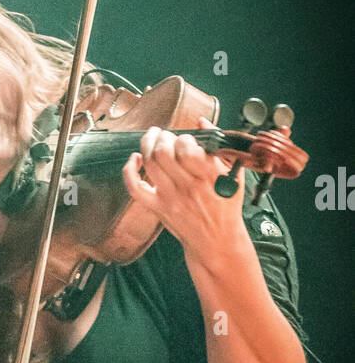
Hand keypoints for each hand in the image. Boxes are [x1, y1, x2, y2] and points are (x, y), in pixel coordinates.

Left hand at [121, 118, 245, 266]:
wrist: (217, 240)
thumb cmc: (226, 205)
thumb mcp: (233, 174)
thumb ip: (219, 146)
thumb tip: (202, 122)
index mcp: (210, 177)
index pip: (187, 148)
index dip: (183, 138)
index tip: (186, 140)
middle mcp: (189, 187)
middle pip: (163, 152)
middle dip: (162, 138)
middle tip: (166, 136)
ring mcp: (171, 198)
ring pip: (149, 164)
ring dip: (147, 145)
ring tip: (152, 138)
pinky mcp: (158, 208)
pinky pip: (135, 189)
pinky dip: (129, 171)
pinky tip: (135, 159)